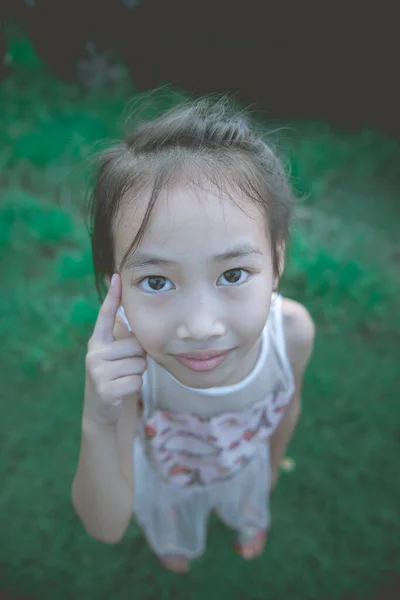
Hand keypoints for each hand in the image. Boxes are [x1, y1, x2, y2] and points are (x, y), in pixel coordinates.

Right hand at [84, 273, 146, 423]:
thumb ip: (123, 337)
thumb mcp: (116, 354)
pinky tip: (122, 390)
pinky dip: (135, 387)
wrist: (101, 407)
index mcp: (98, 341)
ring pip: (138, 364)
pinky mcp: (104, 388)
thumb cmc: (115, 374)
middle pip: (136, 345)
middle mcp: (94, 352)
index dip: (113, 296)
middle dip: (139, 357)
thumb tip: (133, 313)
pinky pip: (136, 381)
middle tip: (126, 366)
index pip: (105, 315)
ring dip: (137, 373)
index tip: (117, 276)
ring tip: (123, 377)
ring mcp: (97, 371)